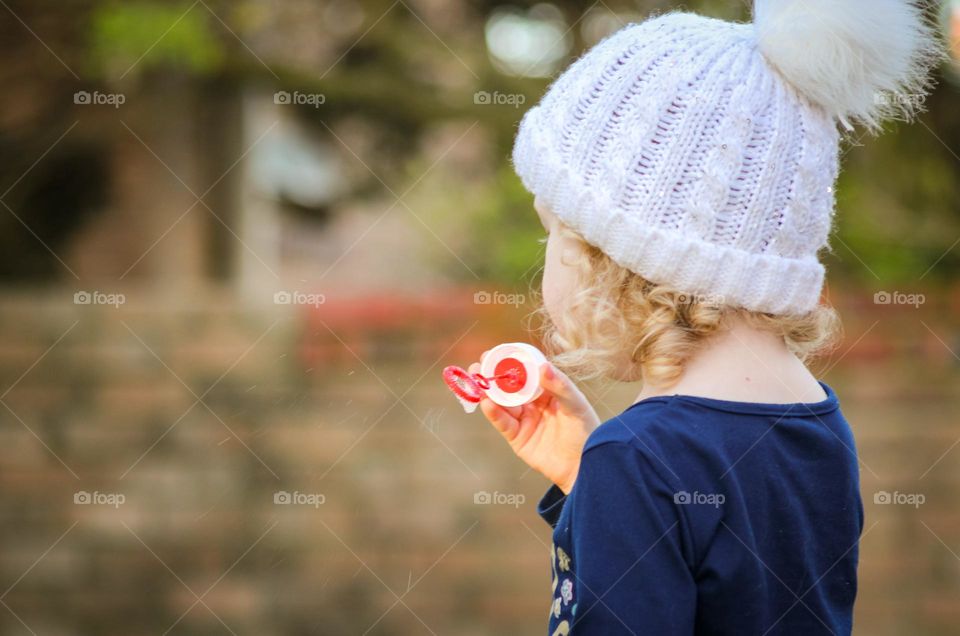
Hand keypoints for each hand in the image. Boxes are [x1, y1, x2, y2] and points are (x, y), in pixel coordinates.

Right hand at [469, 353, 600, 493]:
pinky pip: (503, 423)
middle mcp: (534, 403)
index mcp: (548, 391)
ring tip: (478, 382)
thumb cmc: (586, 433)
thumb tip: (543, 366)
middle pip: (509, 386)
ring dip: (488, 393)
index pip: (526, 372)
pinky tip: (487, 403)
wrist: (586, 467)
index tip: (496, 352)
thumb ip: (560, 386)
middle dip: (492, 376)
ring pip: (502, 403)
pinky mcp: (518, 438)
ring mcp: (525, 420)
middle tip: (478, 365)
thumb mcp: (576, 406)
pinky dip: (494, 413)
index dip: (510, 362)